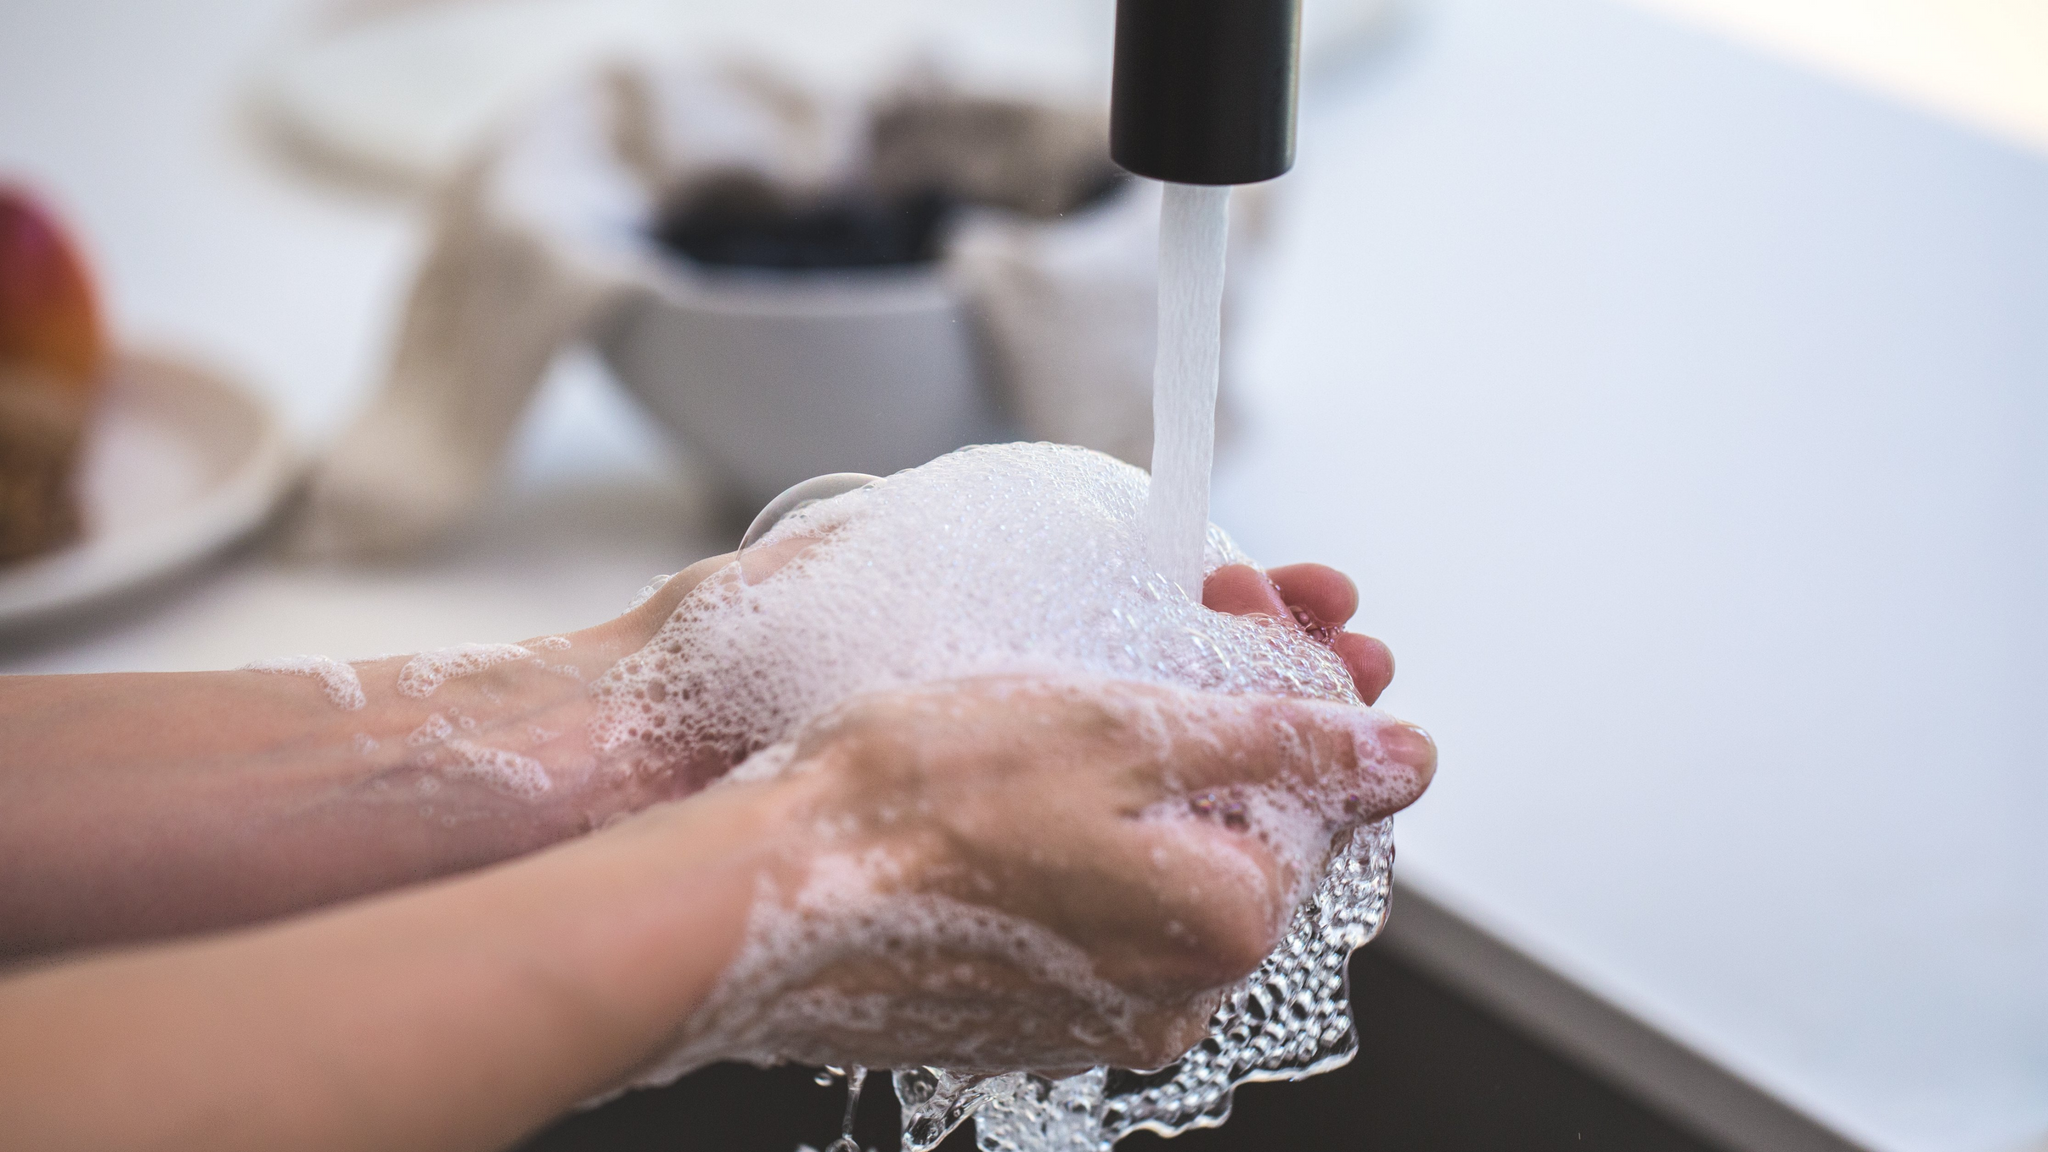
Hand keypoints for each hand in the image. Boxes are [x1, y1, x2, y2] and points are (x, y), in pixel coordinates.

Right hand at [663, 554, 1432, 1072]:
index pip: (1318, 796)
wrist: (756, 896)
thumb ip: (1280, 740)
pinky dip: (1077, 836)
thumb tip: (1404, 753)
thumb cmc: (920, 801)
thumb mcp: (1124, 728)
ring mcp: (1092, 1016)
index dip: (1289, 682)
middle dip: (1225, 716)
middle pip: (1243, 831)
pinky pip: (1087, 909)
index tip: (1246, 604)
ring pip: (1160, 867)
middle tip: (1187, 614)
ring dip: (1148, 773)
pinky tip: (1019, 775)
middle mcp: (1173, 996)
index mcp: (1223, 926)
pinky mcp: (1019, 1013)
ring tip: (1082, 685)